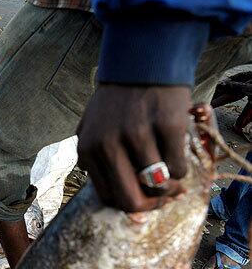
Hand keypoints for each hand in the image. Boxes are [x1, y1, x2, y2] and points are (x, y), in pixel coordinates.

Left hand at [77, 85, 188, 211]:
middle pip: (131, 200)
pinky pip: (178, 168)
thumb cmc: (116, 103)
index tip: (146, 199)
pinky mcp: (167, 126)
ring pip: (158, 186)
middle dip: (151, 205)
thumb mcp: (91, 129)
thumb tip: (113, 197)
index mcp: (87, 150)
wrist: (140, 63)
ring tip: (173, 174)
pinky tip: (177, 153)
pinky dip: (182, 168)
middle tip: (165, 196)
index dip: (132, 205)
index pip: (109, 198)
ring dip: (171, 186)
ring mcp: (137, 135)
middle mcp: (107, 145)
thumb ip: (94, 161)